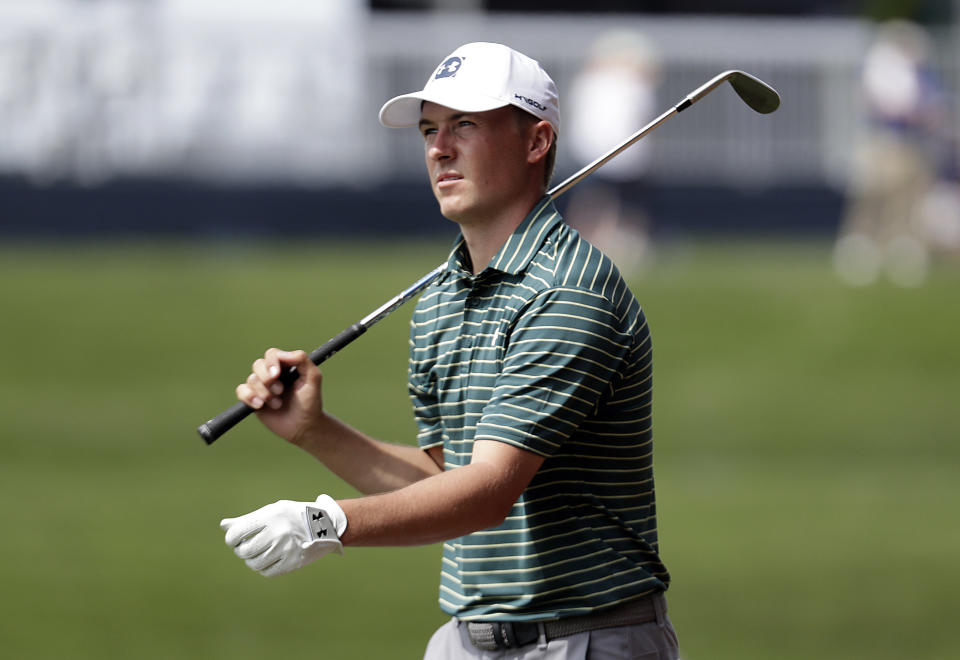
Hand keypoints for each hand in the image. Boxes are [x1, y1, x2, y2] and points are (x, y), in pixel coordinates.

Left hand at [220, 495, 347, 576]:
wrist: (326, 524)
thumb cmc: (293, 515)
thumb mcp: (273, 511)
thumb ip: (248, 520)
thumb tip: (224, 526)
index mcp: (271, 515)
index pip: (237, 533)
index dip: (231, 538)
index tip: (235, 539)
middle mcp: (278, 532)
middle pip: (244, 551)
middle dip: (242, 550)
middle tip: (248, 546)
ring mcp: (286, 549)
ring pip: (254, 564)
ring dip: (252, 560)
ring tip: (259, 553)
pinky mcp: (293, 562)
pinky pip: (267, 572)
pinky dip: (264, 568)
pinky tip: (269, 559)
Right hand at [235, 348, 323, 443]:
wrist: (303, 426)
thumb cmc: (310, 402)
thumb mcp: (313, 379)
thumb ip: (302, 360)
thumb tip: (283, 354)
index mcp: (286, 365)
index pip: (272, 354)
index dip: (271, 362)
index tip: (277, 374)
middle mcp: (272, 374)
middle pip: (258, 364)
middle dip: (267, 379)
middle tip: (280, 391)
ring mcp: (261, 386)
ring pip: (251, 379)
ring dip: (264, 393)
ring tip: (278, 404)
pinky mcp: (253, 399)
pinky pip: (241, 391)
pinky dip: (249, 397)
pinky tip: (260, 406)